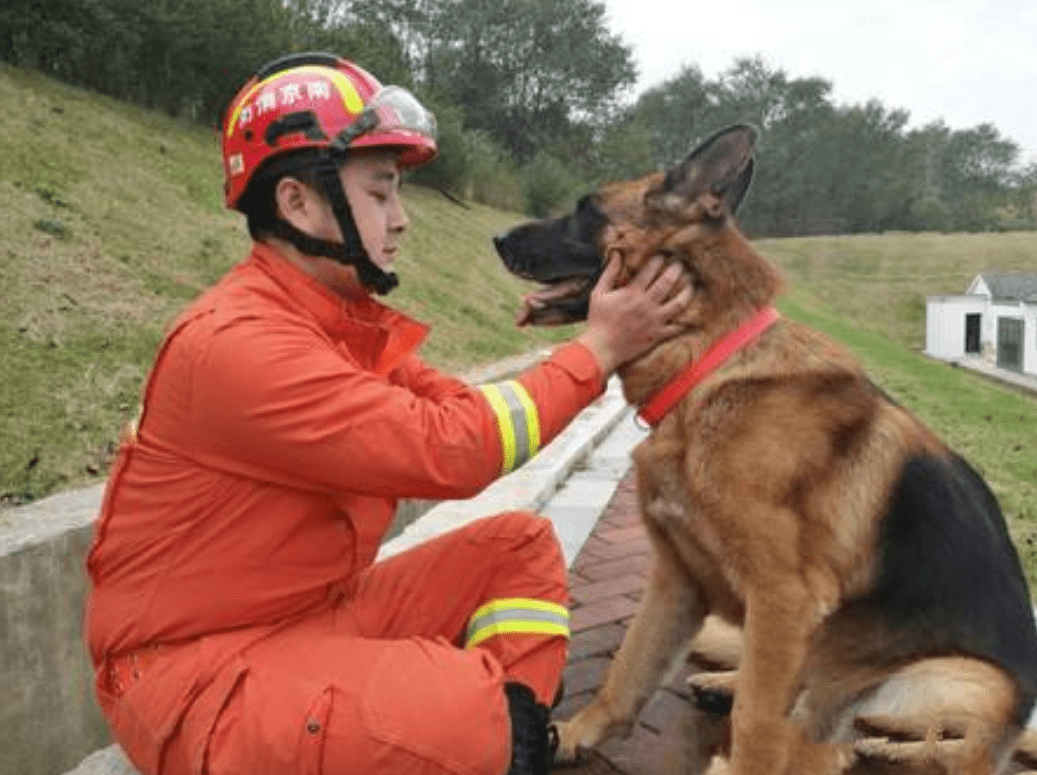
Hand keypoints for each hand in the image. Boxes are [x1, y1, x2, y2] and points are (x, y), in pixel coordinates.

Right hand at [576, 255, 691, 374]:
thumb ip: (609, 273)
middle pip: (667, 282)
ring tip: (690, 285)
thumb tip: (616, 255)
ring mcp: (654, 320)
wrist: (602, 348)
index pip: (650, 271)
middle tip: (679, 265)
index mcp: (632, 293)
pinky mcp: (657, 334)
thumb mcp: (599, 293)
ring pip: (678, 303)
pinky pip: (676, 327)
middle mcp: (646, 304)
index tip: (662, 256)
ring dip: (686, 292)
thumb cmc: (598, 320)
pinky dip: (685, 321)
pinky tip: (690, 314)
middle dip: (676, 270)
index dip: (658, 261)